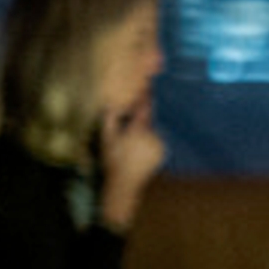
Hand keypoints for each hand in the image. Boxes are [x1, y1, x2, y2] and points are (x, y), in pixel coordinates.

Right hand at [98, 95, 165, 223]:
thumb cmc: (113, 159)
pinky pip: (155, 143)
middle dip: (137, 124)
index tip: (148, 86)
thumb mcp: (107, 139)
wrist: (125, 182)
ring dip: (142, 135)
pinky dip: (148, 144)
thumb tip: (110, 103)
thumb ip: (109, 120)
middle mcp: (152, 137)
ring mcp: (159, 145)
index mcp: (138, 131)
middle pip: (145, 123)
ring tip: (130, 149)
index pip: (144, 109)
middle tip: (127, 138)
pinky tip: (137, 153)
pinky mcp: (162, 153)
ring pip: (150, 133)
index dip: (145, 98)